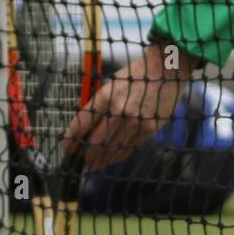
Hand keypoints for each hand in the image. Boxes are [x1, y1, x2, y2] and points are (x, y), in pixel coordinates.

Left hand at [62, 42, 196, 169]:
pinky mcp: (149, 129)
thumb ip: (98, 105)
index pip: (81, 124)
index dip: (71, 140)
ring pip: (111, 150)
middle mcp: (118, 111)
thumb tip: (86, 129)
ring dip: (101, 160)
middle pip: (95, 143)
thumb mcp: (111, 85)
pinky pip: (128, 148)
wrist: (166, 70)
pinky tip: (113, 157)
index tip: (68, 147)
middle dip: (86, 156)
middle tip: (83, 160)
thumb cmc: (136, 76)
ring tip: (96, 164)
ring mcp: (134, 122)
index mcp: (105, 97)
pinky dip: (118, 155)